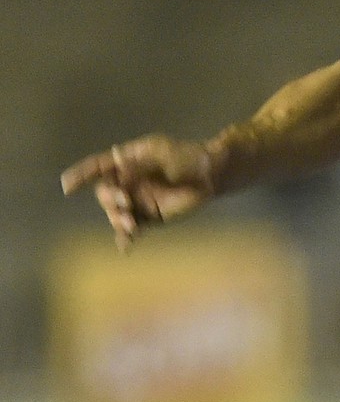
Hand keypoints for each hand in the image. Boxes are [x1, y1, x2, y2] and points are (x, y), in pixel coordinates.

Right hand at [60, 135, 219, 250]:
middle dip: (110, 200)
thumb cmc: (187, 158)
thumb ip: (141, 165)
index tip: (67, 186)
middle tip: (125, 203)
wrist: (210, 177)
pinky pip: (130, 230)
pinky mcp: (147, 217)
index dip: (82, 175)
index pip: (99, 167)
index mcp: (128, 161)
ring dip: (118, 220)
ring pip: (115, 213)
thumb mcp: (164, 154)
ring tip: (131, 224)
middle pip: (105, 194)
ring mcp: (136, 200)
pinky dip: (125, 238)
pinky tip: (126, 247)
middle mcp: (128, 182)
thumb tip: (121, 175)